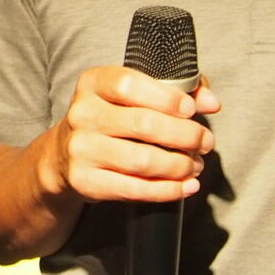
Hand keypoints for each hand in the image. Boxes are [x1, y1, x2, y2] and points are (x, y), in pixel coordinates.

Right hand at [44, 65, 220, 203]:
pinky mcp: (85, 181)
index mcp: (93, 83)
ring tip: (194, 164)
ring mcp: (81, 149)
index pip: (129, 85)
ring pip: (142, 161)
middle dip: (185, 136)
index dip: (166, 98)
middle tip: (204, 142)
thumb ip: (175, 90)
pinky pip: (134, 189)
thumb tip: (210, 102)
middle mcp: (82, 114)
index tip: (191, 110)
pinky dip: (167, 190)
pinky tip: (184, 186)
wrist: (63, 154)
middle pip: (143, 125)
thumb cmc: (109, 119)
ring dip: (179, 166)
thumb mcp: (131, 94)